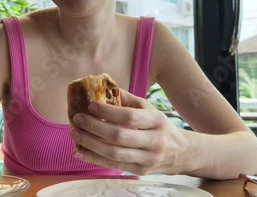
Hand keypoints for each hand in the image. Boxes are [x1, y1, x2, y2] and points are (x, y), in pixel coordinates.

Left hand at [69, 89, 186, 175]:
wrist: (182, 153)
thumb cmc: (160, 127)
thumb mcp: (149, 109)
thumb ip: (127, 99)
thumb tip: (104, 86)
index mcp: (156, 121)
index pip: (129, 117)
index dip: (108, 112)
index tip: (90, 106)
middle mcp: (154, 141)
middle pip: (119, 136)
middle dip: (94, 128)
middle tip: (77, 119)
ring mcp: (147, 159)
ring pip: (114, 153)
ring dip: (90, 144)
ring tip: (75, 134)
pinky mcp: (140, 170)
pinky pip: (113, 165)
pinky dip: (93, 158)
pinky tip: (79, 151)